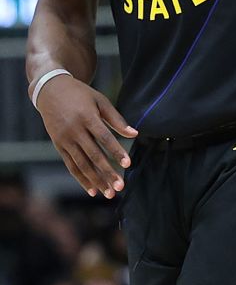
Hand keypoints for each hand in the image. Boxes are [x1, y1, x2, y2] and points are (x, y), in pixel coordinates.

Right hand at [35, 74, 135, 198]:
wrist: (51, 91)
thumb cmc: (81, 95)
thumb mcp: (100, 100)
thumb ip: (117, 119)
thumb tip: (135, 134)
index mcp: (87, 117)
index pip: (104, 138)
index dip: (116, 151)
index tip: (127, 164)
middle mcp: (74, 130)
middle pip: (93, 155)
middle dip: (107, 172)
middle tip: (120, 187)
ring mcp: (64, 140)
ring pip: (81, 164)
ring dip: (95, 180)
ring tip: (109, 193)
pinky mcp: (59, 145)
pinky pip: (71, 165)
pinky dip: (81, 178)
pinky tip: (92, 189)